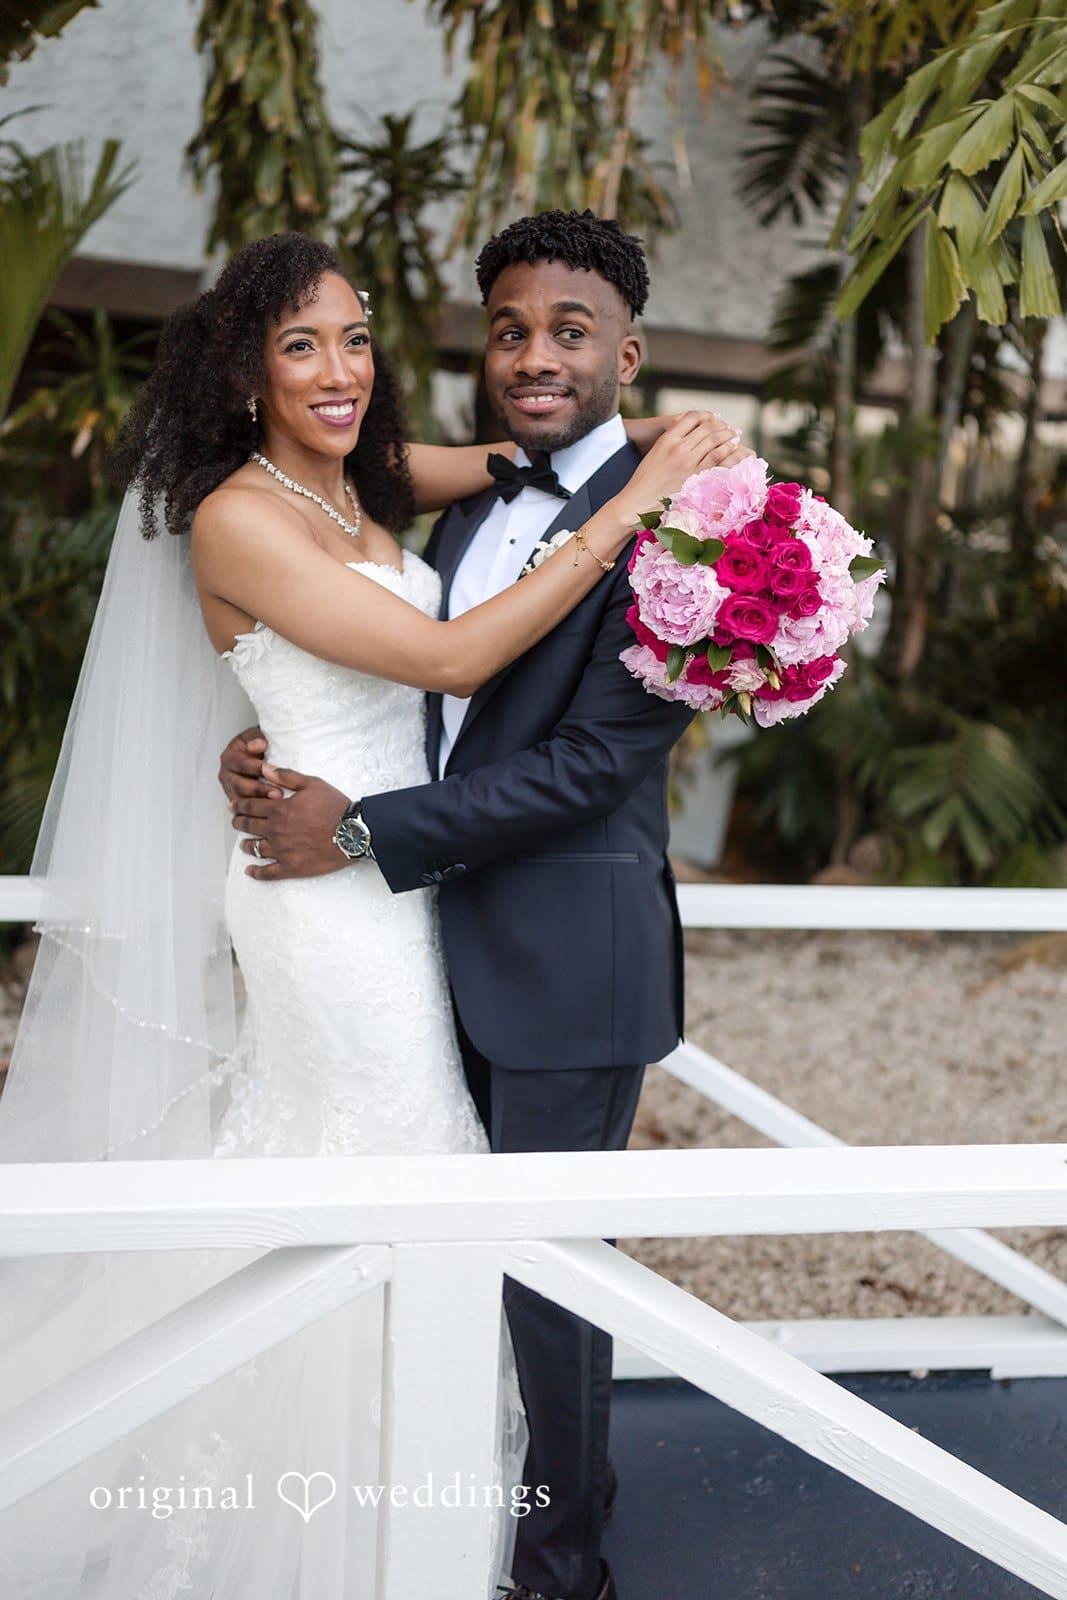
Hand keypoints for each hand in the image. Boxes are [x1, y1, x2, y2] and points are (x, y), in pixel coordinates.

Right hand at [218, 725, 284, 804]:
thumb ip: (256, 738)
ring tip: (276, 803)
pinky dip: (256, 813)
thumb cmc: (257, 745)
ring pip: (240, 800)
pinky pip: (243, 810)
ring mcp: (230, 789)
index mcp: (229, 757)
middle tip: (277, 792)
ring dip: (259, 803)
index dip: (255, 768)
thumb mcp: (256, 736)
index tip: (270, 770)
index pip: (240, 764)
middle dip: (259, 790)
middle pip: (239, 785)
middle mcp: (227, 774)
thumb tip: (259, 744)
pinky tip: (269, 812)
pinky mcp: (237, 801)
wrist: (258, 754)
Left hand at [231, 762, 352, 879]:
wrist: (352, 834)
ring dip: (246, 845)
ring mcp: (281, 850)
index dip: (239, 805)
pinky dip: (256, 872)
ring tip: (244, 844)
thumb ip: (286, 776)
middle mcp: (275, 830)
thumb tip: (265, 768)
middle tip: (235, 822)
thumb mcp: (312, 784)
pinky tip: (249, 871)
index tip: (233, 806)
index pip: (250, 806)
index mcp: (279, 809)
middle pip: (248, 826)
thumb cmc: (334, 807)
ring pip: (254, 848)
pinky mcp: (290, 867)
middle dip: (238, 823)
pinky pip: (267, 873)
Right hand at [621, 411, 749, 518]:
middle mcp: (678, 447)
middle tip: (729, 427)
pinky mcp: (694, 475)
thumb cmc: (646, 479)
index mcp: (666, 438)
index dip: (706, 415)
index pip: (692, 417)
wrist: (639, 500)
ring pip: (714, 440)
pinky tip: (733, 446)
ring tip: (735, 433)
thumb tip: (690, 435)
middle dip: (721, 425)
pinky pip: (716, 457)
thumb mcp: (656, 453)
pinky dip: (727, 449)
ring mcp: (687, 461)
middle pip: (706, 427)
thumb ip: (673, 441)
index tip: (714, 418)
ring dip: (728, 434)